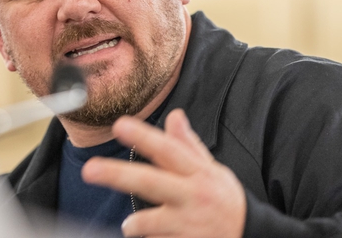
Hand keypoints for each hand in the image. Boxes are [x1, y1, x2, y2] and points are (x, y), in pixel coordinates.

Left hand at [81, 108, 245, 237]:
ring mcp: (189, 225)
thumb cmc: (224, 201)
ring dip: (134, 224)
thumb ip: (188, 145)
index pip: (168, 150)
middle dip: (118, 175)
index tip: (120, 125)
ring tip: (131, 225)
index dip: (144, 137)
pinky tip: (154, 237)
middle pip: (151, 182)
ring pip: (148, 222)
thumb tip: (174, 115)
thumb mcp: (213, 170)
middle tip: (90, 169)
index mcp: (198, 173)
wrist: (251, 237)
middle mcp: (193, 197)